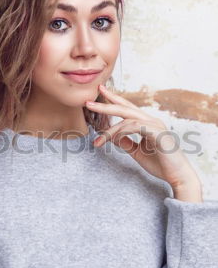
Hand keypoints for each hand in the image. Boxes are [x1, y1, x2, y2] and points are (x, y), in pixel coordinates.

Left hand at [86, 85, 201, 191]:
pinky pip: (136, 127)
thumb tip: (111, 136)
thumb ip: (125, 143)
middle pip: (126, 108)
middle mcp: (152, 121)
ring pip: (128, 119)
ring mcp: (156, 126)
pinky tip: (112, 138)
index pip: (128, 108)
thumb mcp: (137, 152)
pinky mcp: (158, 134)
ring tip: (98, 140)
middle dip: (106, 104)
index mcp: (147, 123)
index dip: (114, 99)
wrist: (178, 176)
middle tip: (89, 102)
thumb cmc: (161, 164)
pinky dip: (121, 132)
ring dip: (110, 130)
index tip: (100, 91)